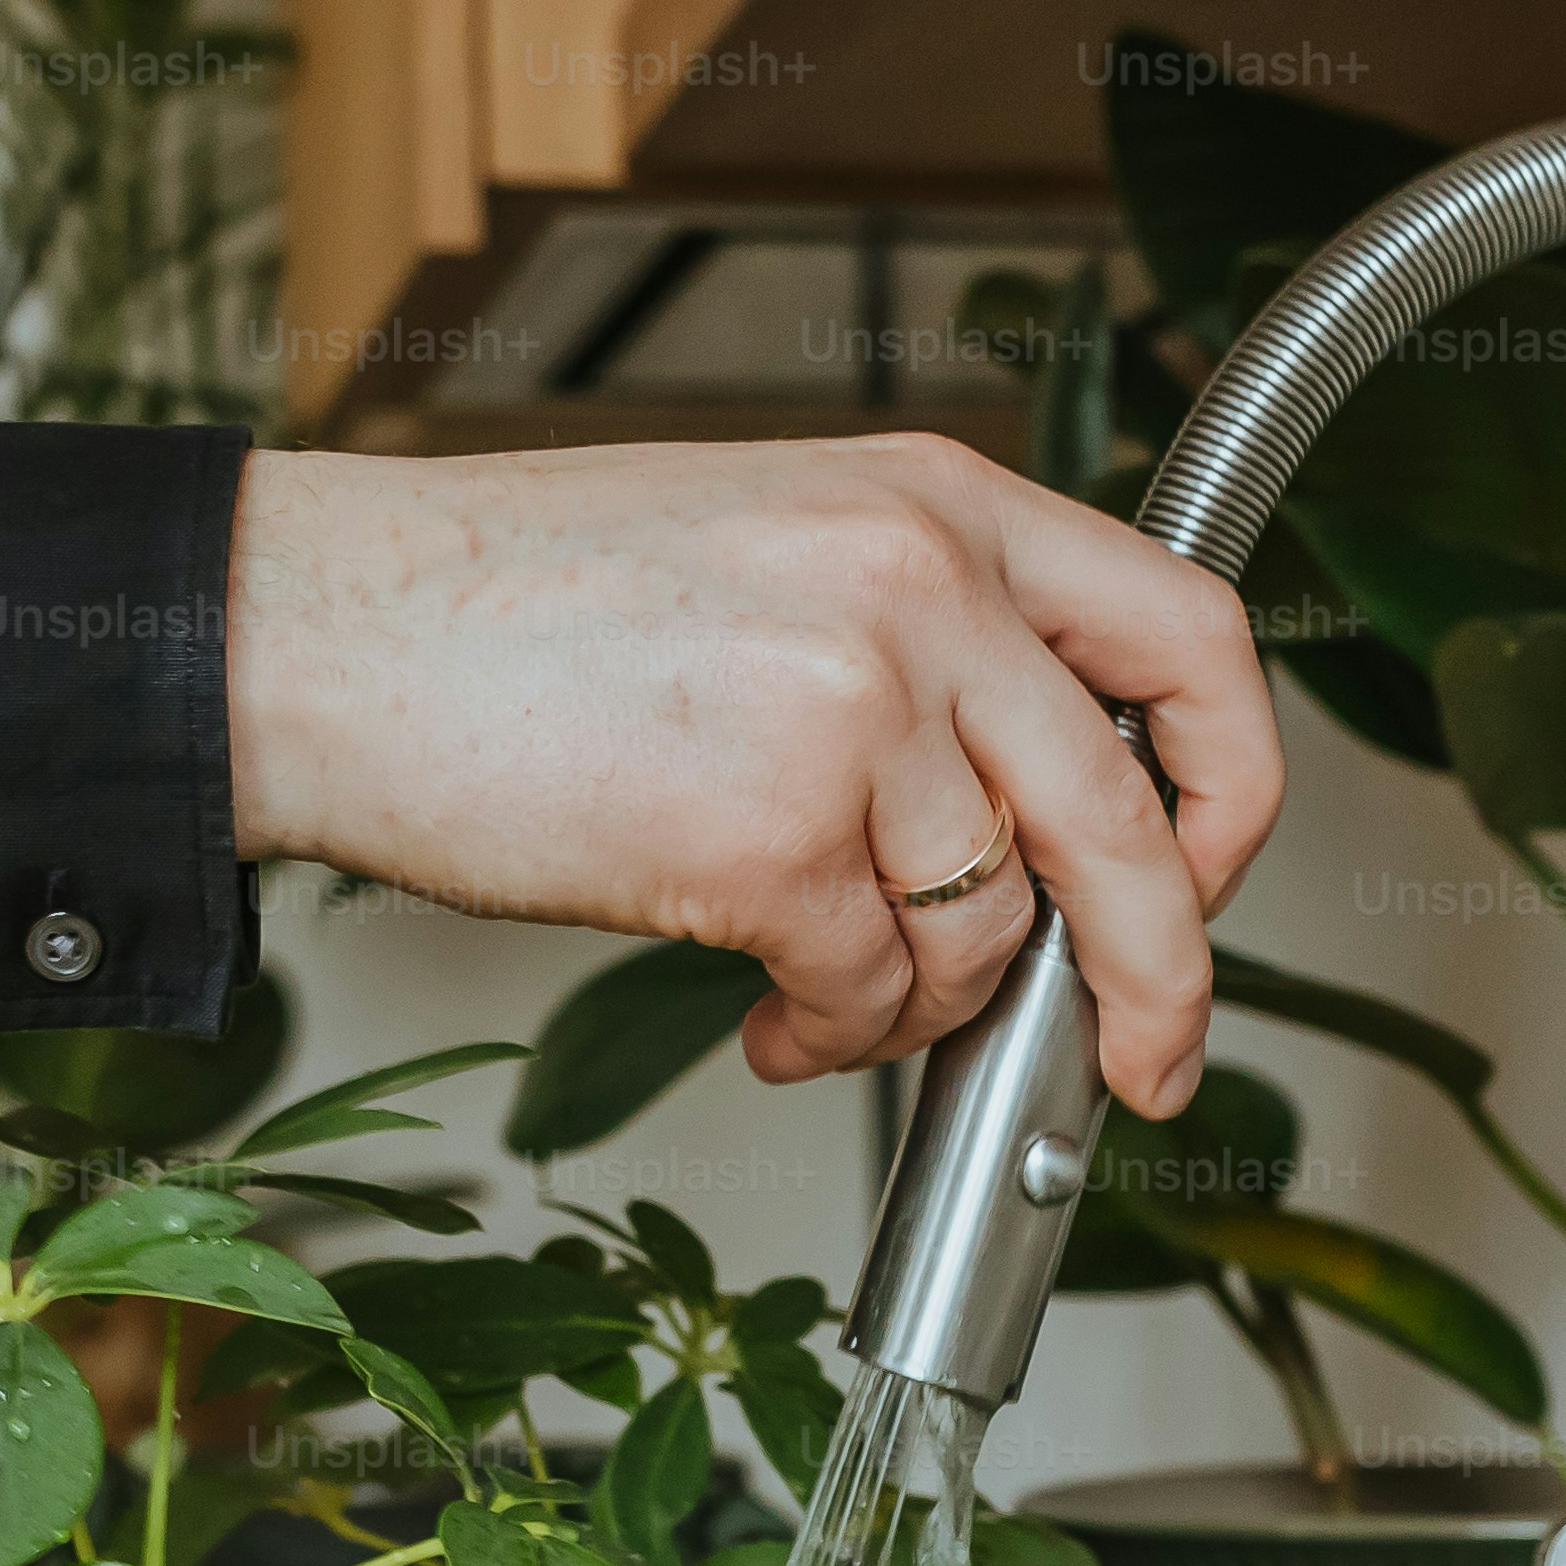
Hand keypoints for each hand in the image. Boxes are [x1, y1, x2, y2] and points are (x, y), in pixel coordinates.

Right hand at [222, 434, 1281, 1116]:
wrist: (330, 633)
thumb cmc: (515, 606)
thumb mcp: (777, 548)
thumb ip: (932, 650)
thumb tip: (1036, 833)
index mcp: (941, 503)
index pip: (1191, 633)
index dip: (1235, 782)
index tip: (1213, 872)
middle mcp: (921, 589)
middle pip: (1129, 820)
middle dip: (1158, 977)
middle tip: (1146, 1062)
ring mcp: (853, 713)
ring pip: (982, 933)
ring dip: (915, 1006)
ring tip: (815, 986)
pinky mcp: (770, 839)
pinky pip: (867, 995)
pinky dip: (825, 1035)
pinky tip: (760, 1014)